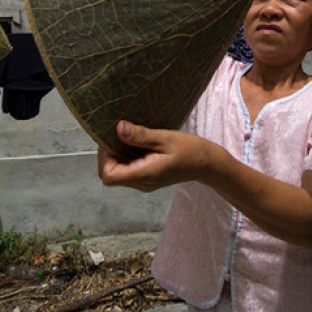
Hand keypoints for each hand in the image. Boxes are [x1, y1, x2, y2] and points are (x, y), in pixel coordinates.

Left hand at [97, 120, 212, 191]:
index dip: (104, 158)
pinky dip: (127, 157)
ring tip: (129, 138)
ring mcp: (145, 183)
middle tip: (119, 135)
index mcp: (144, 175)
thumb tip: (119, 128)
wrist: (208, 163)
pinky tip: (137, 144)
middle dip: (109, 155)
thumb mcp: (165, 138)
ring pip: (119, 173)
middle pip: (111, 175)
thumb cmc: (190, 150)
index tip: (112, 140)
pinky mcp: (148, 178)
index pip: (109, 176)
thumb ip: (141, 136)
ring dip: (118, 156)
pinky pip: (129, 171)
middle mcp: (142, 183)